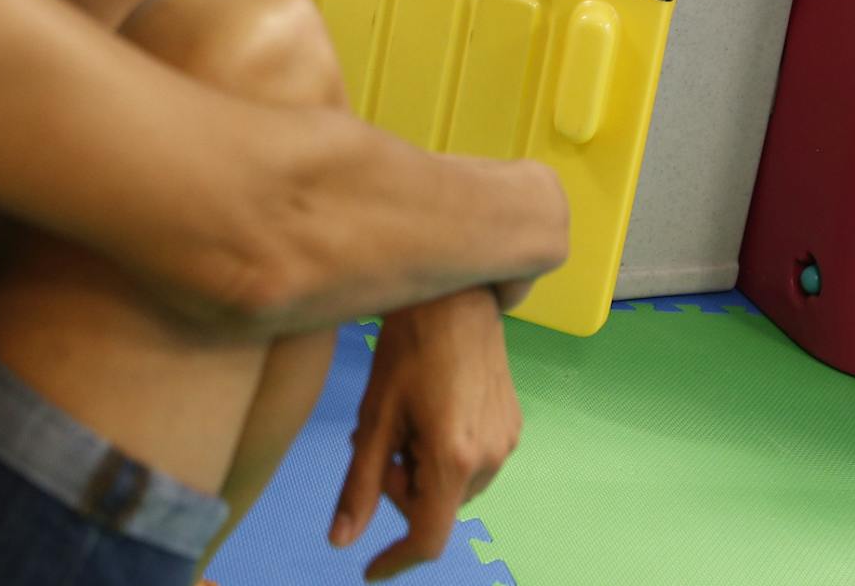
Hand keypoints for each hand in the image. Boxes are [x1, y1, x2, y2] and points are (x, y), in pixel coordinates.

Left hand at [330, 287, 521, 580]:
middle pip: (436, 508)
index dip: (396, 559)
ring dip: (422, 473)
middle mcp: (489, 458)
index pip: (428, 536)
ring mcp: (506, 442)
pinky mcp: (512, 425)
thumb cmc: (407, 347)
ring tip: (404, 424)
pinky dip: (444, 456)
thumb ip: (359, 484)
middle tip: (378, 445)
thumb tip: (341, 540)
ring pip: (453, 488)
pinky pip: (473, 464)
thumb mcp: (375, 417)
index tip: (370, 568)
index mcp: (453, 459)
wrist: (455, 296)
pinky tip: (429, 416)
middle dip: (401, 490)